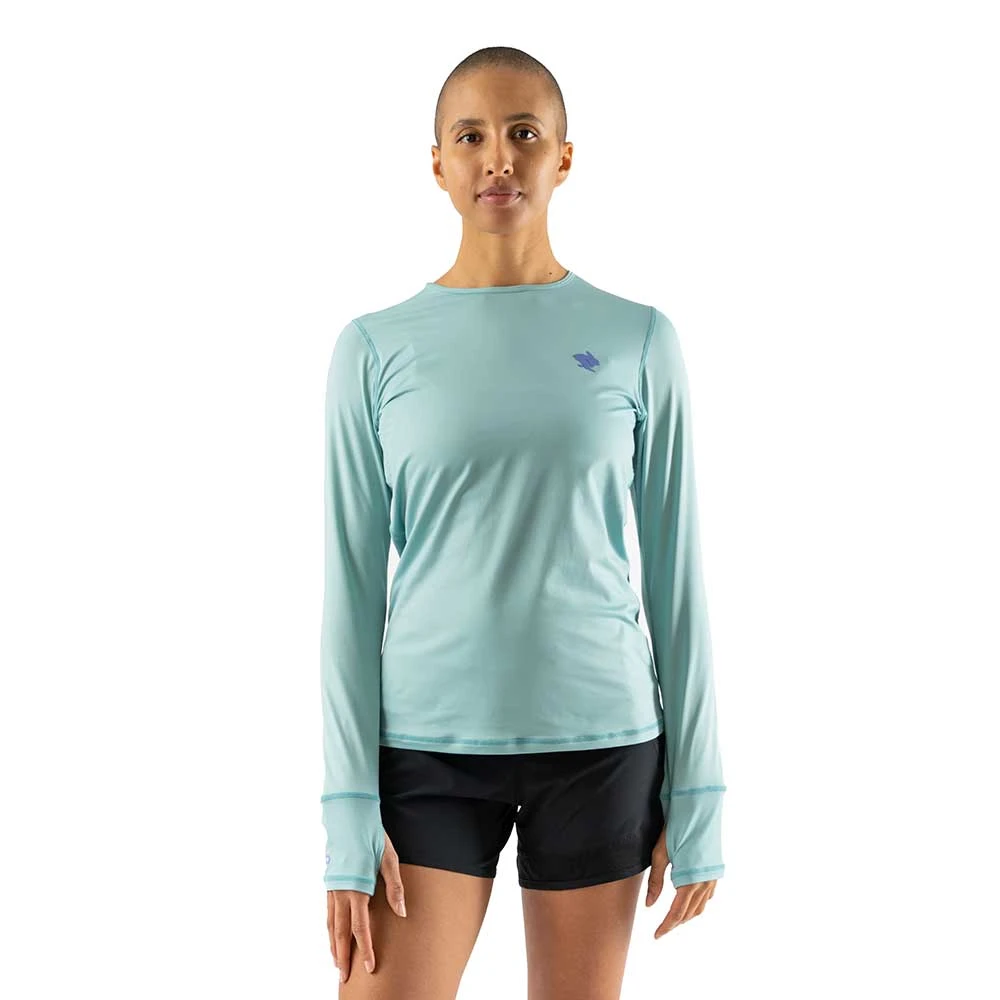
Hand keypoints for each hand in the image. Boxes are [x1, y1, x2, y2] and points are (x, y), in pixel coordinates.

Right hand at [327, 829, 407, 982]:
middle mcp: (341, 892)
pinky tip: (332, 935)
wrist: (349, 816)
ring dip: (334, 945)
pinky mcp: (330, 882)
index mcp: (357, 888)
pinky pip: (328, 912)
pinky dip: (330, 928)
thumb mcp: (389, 858)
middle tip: (344, 977)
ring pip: (331, 924)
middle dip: (343, 957)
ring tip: (337, 963)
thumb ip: (395, 887)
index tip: (370, 968)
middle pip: (341, 933)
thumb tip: (402, 912)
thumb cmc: (371, 836)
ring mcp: (333, 888)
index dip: (366, 950)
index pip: (361, 928)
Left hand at [644, 824, 716, 937]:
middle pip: (689, 913)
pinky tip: (689, 902)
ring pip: (700, 907)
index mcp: (690, 881)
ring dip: (686, 916)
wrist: (698, 810)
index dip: (666, 926)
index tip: (656, 935)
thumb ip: (655, 881)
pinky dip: (697, 904)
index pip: (677, 913)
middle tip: (661, 930)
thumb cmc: (676, 829)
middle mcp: (704, 883)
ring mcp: (712, 878)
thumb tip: (649, 905)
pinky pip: (707, 896)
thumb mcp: (660, 854)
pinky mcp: (714, 871)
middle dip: (675, 923)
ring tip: (672, 919)